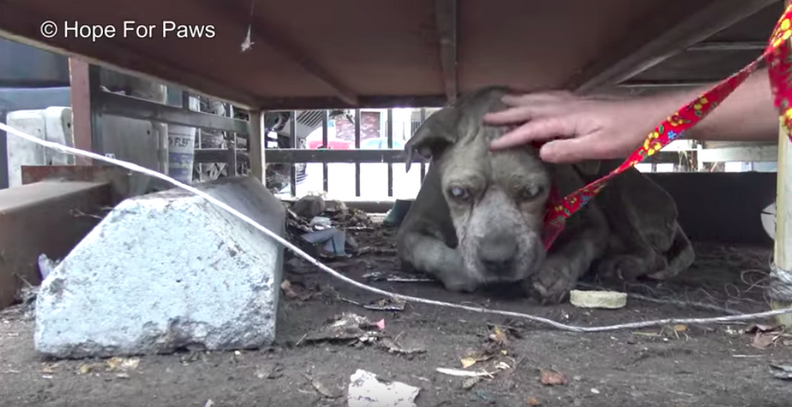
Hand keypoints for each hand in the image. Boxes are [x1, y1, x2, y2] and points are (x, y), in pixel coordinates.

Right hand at [483, 91, 677, 162]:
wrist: (654, 118)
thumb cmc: (629, 135)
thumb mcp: (599, 147)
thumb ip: (567, 150)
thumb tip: (539, 152)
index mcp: (567, 119)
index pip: (531, 129)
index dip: (510, 138)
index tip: (491, 145)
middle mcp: (568, 108)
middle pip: (531, 109)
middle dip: (508, 113)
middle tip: (486, 116)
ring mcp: (577, 103)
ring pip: (541, 99)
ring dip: (521, 101)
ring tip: (505, 100)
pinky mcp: (586, 104)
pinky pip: (553, 96)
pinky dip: (539, 96)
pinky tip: (541, 98)